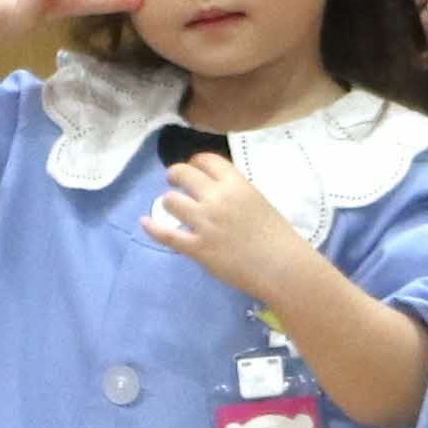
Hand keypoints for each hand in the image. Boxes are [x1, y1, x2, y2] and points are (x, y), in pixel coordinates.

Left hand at [143, 152, 321, 300]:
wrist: (282, 267)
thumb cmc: (278, 237)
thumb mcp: (259, 202)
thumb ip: (236, 194)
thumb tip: (216, 194)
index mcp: (236, 184)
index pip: (206, 160)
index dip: (195, 162)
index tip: (193, 168)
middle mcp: (217, 198)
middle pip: (183, 174)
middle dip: (175, 175)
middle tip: (174, 182)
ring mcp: (204, 223)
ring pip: (171, 201)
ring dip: (169, 203)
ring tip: (172, 208)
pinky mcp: (197, 247)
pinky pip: (166, 235)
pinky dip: (152, 227)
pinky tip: (145, 222)